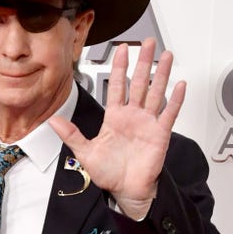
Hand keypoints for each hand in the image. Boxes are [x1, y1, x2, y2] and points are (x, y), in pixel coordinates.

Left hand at [49, 38, 185, 215]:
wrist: (126, 191)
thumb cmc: (109, 174)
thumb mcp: (85, 152)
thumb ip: (70, 134)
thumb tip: (52, 120)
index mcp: (115, 117)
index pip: (117, 85)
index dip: (120, 66)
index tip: (122, 48)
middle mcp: (133, 116)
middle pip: (139, 83)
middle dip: (143, 62)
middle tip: (148, 42)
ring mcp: (148, 123)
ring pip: (156, 92)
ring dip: (161, 74)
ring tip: (166, 56)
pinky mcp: (160, 133)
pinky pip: (169, 113)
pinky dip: (175, 99)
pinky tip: (180, 85)